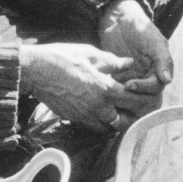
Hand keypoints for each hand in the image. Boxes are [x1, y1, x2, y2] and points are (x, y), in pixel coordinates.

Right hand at [20, 42, 156, 131]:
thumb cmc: (61, 58)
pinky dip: (99, 121)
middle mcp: (97, 108)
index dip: (144, 100)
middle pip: (124, 122)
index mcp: (105, 89)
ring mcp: (84, 116)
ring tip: (116, 110)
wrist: (34, 71)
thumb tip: (129, 63)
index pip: (134, 101)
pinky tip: (98, 109)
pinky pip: (92, 125)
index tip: (148, 97)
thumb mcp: (90, 54)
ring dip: (114, 121)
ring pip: (108, 128)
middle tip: (133, 108)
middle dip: (131, 116)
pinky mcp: (73, 119)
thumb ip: (113, 62)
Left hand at [97, 0, 172, 91]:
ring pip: (129, 98)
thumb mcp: (155, 42)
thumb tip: (167, 80)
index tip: (129, 85)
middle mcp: (146, 79)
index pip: (155, 89)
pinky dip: (109, 92)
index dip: (143, 89)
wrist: (119, 21)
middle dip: (132, 98)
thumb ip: (163, 60)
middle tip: (118, 91)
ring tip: (107, 91)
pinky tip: (100, 86)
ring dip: (119, 98)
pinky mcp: (117, 79)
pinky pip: (115, 91)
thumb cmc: (141, 28)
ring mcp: (132, 80)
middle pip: (144, 99)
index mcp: (158, 72)